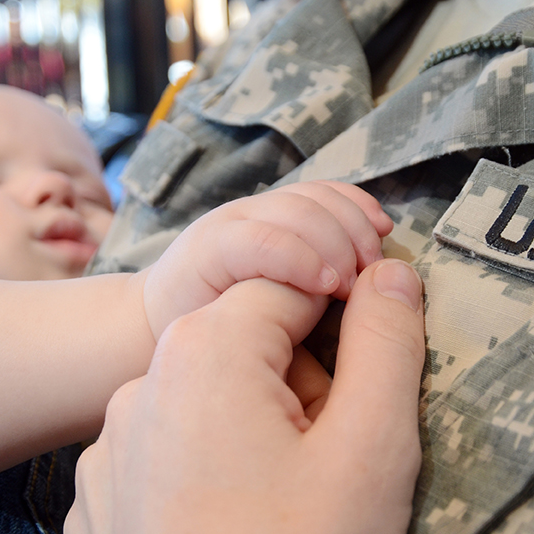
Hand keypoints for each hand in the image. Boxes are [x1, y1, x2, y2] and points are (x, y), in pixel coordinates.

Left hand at [66, 259, 424, 533]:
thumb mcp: (374, 449)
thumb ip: (387, 342)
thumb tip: (389, 273)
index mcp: (204, 352)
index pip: (290, 288)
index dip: (344, 324)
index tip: (370, 382)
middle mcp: (137, 389)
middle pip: (244, 346)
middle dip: (301, 385)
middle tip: (333, 464)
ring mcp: (107, 454)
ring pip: (203, 404)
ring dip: (252, 431)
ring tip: (284, 510)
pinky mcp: (97, 510)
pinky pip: (163, 461)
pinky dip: (203, 478)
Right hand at [140, 181, 392, 338]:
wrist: (146, 340)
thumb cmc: (225, 330)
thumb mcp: (284, 302)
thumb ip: (321, 284)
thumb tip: (383, 286)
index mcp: (273, 221)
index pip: (326, 193)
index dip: (360, 209)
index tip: (387, 240)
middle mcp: (252, 214)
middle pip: (318, 199)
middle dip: (355, 231)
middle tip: (372, 274)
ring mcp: (229, 227)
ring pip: (297, 212)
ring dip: (336, 244)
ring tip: (351, 285)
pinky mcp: (207, 250)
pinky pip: (262, 241)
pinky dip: (301, 258)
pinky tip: (324, 285)